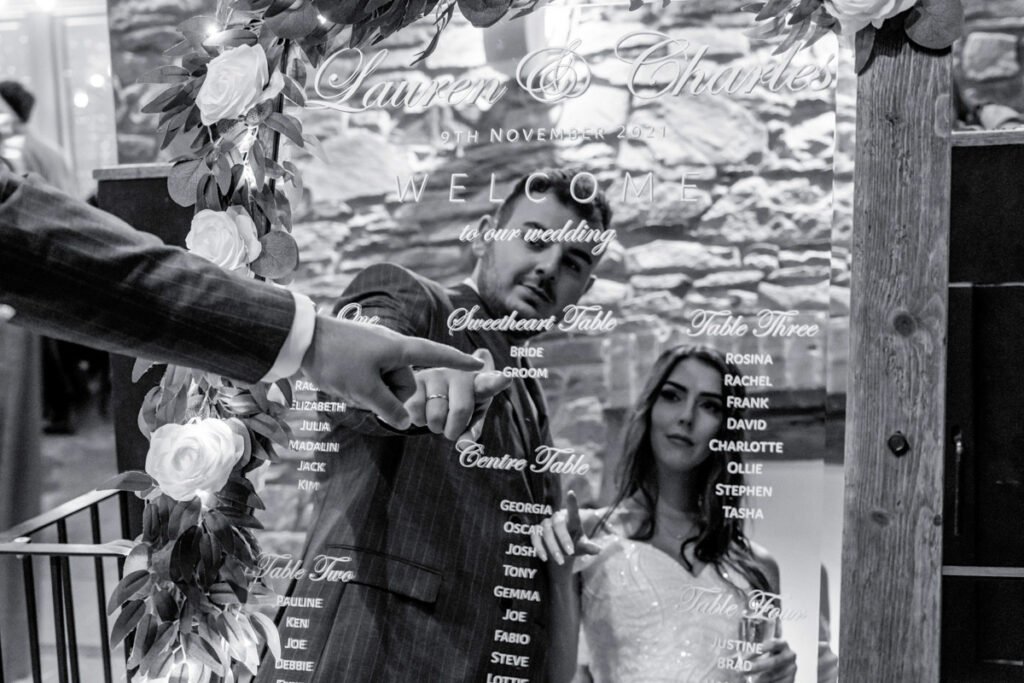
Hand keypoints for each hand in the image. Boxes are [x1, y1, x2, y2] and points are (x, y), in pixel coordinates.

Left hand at [300, 316, 483, 429]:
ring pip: (388, 386)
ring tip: (350, 389)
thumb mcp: (365, 390)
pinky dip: (365, 389)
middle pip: (407, 383)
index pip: (437, 355)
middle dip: (392, 397)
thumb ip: (389, 409)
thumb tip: (404, 422)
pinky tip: (345, 386)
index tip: (480, 363)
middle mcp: (393, 348)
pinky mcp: (362, 357)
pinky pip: (374, 380)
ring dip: (374, 395)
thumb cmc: (337, 359)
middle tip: (365, 396)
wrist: (301, 340)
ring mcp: (377, 353)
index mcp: (400, 349)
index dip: (459, 361)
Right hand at [403, 348, 511, 440]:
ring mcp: (438, 374)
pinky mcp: (417, 378)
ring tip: (437, 415)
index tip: (506, 377)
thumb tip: (465, 446)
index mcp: (479, 383)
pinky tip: (423, 410)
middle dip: (454, 429)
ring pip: (435, 415)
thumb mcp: (472, 417)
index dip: (497, 381)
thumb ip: (472, 431)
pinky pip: (416, 410)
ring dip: (435, 426)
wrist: (430, 388)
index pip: (489, 383)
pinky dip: (419, 419)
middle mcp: (459, 374)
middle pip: (461, 411)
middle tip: (451, 428)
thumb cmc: (459, 404)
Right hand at [530, 492, 600, 567]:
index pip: (572, 511)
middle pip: (558, 524)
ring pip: (546, 532)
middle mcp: (558, 519)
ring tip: (560, 561)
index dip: (571, 502)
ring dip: (553, 547)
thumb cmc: (574, 545)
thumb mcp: (582, 547)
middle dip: (564, 539)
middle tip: (570, 553)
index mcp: (571, 520)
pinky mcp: (536, 532)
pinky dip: (540, 548)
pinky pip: (535, 538)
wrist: (560, 553)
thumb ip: (588, 547)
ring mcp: (545, 524)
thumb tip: (598, 550)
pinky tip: (545, 558)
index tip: (571, 493)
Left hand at [741, 638, 796, 682]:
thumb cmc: (767, 657)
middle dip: (756, 667)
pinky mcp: (792, 680)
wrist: (783, 668)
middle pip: (773, 662)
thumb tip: (728, 660)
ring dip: (759, 679)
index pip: (772, 644)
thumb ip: (745, 655)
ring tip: (748, 680)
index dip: (758, 650)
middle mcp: (789, 655)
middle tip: (742, 670)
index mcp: (782, 644)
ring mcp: (792, 669)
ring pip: (774, 676)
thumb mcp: (759, 653)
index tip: (744, 656)